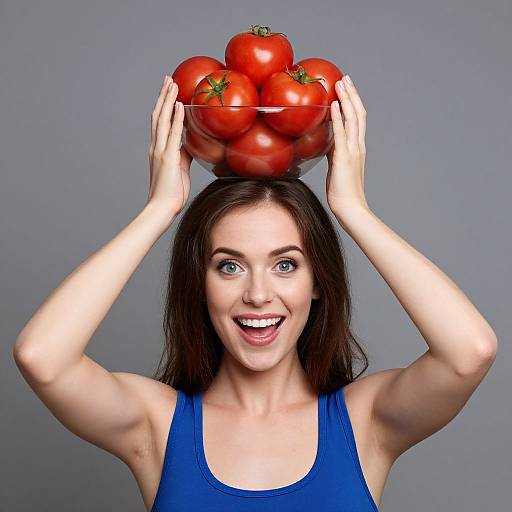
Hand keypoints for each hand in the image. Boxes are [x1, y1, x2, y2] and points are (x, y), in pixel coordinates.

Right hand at [146, 75, 192, 216]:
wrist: (162, 207)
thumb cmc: (171, 192)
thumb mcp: (180, 169)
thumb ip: (183, 154)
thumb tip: (191, 144)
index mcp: (158, 149)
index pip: (160, 122)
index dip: (163, 105)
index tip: (168, 91)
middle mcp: (156, 147)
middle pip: (158, 115)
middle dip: (163, 96)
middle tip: (168, 79)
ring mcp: (160, 151)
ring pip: (163, 120)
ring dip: (168, 100)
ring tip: (172, 84)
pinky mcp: (168, 158)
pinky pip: (173, 134)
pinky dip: (176, 118)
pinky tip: (180, 106)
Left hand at [326, 74, 368, 215]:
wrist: (350, 207)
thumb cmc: (343, 192)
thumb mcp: (337, 167)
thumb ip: (334, 153)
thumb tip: (325, 143)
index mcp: (358, 148)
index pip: (358, 119)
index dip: (353, 102)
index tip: (347, 88)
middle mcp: (358, 145)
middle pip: (358, 113)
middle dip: (351, 94)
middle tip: (345, 78)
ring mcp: (353, 150)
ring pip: (352, 119)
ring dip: (346, 99)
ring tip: (340, 83)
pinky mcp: (343, 157)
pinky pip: (341, 133)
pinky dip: (338, 117)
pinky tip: (333, 105)